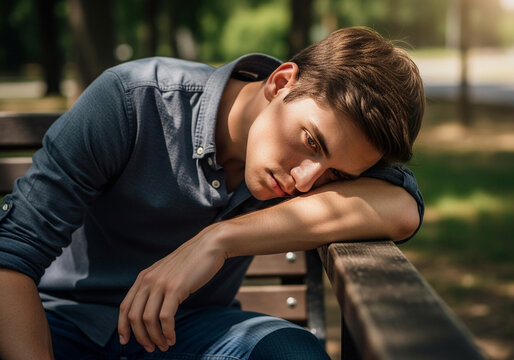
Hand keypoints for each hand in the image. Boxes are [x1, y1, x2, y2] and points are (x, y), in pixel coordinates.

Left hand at [117, 225, 226, 352]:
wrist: (209, 246)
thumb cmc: (192, 262)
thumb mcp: (167, 272)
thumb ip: (156, 286)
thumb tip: (150, 309)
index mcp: (144, 277)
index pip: (124, 307)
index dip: (123, 327)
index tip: (126, 341)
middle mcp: (148, 280)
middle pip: (134, 316)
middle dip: (140, 337)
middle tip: (151, 348)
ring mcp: (161, 284)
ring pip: (148, 319)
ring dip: (155, 337)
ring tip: (163, 346)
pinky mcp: (175, 288)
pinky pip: (165, 317)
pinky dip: (167, 332)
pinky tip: (173, 338)